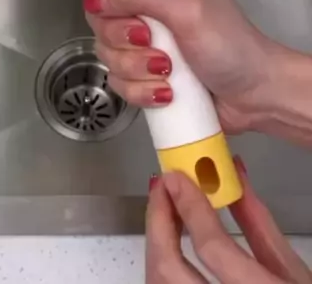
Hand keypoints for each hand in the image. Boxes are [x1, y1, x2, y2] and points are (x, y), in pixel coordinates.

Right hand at [84, 0, 284, 133]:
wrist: (256, 96)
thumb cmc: (231, 45)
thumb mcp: (188, 9)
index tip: (114, 9)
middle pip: (102, 14)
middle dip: (122, 37)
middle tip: (151, 42)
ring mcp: (147, 35)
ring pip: (107, 49)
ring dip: (134, 67)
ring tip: (168, 71)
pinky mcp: (145, 68)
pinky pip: (118, 78)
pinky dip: (138, 89)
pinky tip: (165, 91)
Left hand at [147, 160, 311, 282]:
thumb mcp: (294, 273)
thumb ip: (260, 226)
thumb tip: (234, 178)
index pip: (213, 250)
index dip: (190, 208)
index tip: (175, 178)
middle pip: (169, 272)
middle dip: (157, 223)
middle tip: (162, 189)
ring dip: (156, 247)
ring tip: (165, 213)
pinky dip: (162, 270)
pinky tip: (169, 249)